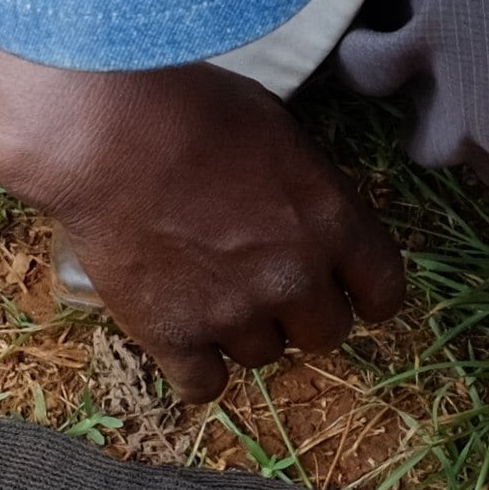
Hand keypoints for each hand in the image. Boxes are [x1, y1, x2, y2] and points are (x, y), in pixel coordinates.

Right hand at [0, 19, 405, 399]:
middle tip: (260, 281)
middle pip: (326, 333)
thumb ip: (304, 188)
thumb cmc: (189, 105)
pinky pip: (203, 383)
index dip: (363, 294)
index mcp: (334, 220)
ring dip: (241, 330)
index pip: (383, 291)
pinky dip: (194, 364)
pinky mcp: (176, 337)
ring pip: (262, 355)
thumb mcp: (276, 130)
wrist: (105, 130)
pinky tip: (178, 332)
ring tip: (202, 287)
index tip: (345, 291)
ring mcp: (235, 312)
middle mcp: (296, 277)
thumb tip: (305, 213)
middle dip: (300, 312)